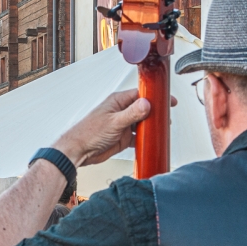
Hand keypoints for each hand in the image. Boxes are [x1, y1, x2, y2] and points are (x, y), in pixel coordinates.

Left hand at [52, 88, 175, 166]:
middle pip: (144, 109)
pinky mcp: (122, 138)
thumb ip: (132, 113)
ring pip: (142, 123)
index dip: (155, 97)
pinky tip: (150, 141)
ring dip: (150, 127)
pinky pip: (137, 137)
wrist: (78, 151)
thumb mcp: (114, 122)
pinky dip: (144, 139)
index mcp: (118, 102)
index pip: (141, 94)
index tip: (168, 100)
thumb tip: (147, 104)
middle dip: (155, 113)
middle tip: (167, 118)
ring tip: (161, 129)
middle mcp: (121, 111)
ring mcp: (122, 125)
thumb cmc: (89, 133)